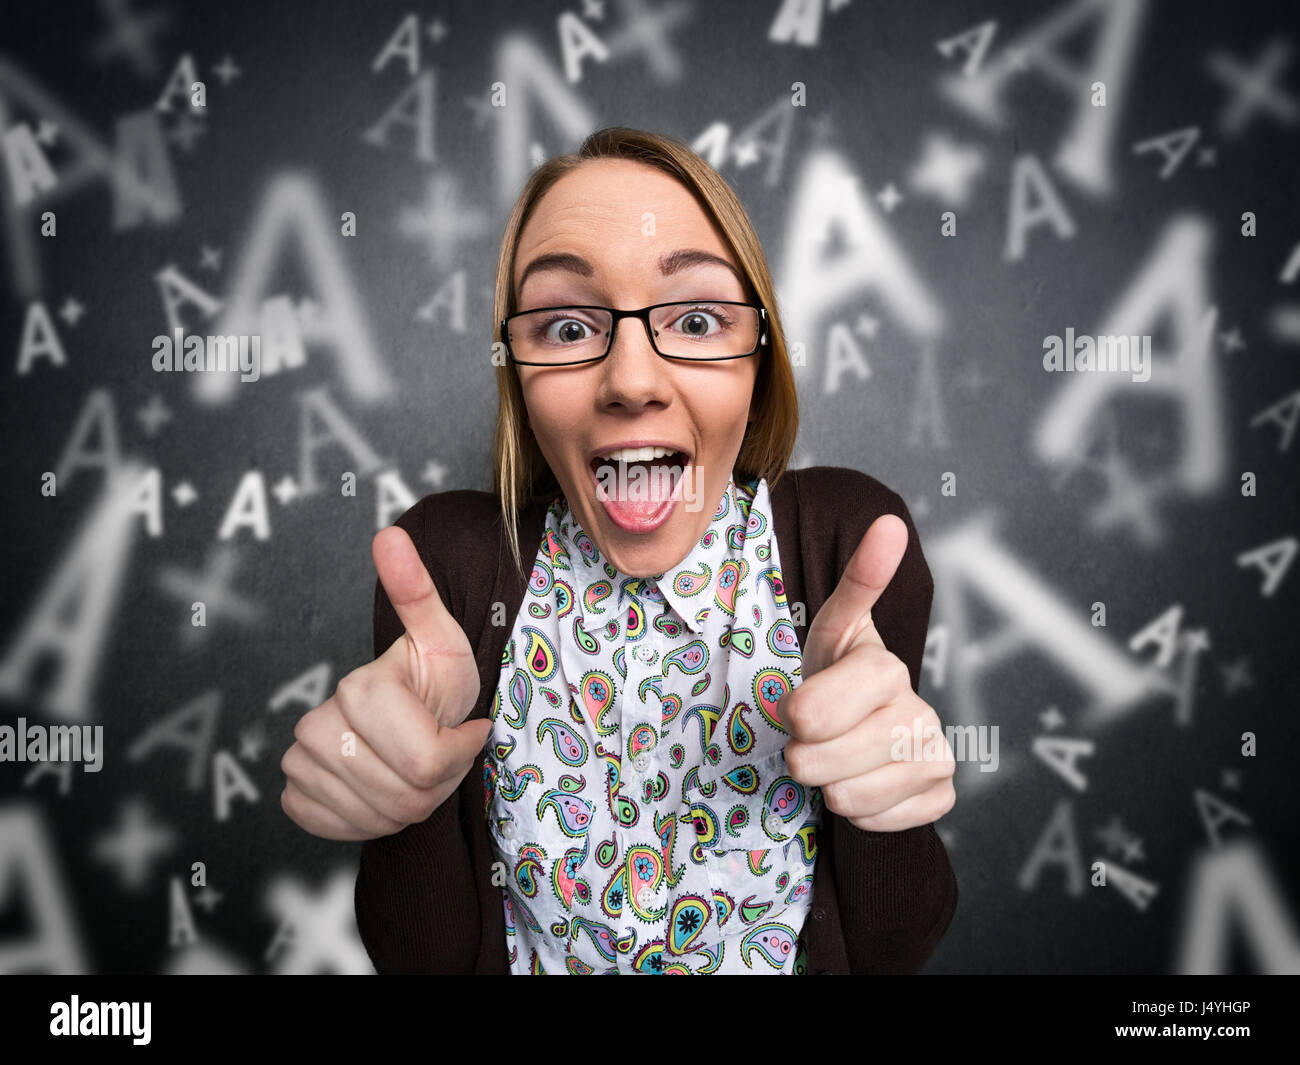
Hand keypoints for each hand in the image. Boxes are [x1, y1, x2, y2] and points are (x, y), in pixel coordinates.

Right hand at [280, 526, 490, 840]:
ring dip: (410, 803)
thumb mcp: (442, 638)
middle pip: (406, 796)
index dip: (459, 755)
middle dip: (439, 785)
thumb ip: (417, 591)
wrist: (402, 718)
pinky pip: (344, 828)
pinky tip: (382, 786)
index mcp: (360, 689)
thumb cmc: (432, 681)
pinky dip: (373, 819)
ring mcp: (299, 764)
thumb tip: (391, 533)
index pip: (428, 762)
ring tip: (414, 768)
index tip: (466, 730)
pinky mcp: (295, 798)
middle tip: (441, 754)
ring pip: (379, 818)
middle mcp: (316, 726)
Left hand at [779, 514, 955, 831]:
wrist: (858, 728)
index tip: (796, 709)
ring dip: (828, 784)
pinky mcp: (939, 797)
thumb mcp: (830, 629)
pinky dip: (857, 812)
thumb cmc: (834, 674)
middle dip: (803, 756)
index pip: (814, 711)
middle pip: (828, 761)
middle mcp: (920, 712)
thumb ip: (857, 582)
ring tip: (835, 758)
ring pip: (850, 797)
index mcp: (887, 668)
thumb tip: (891, 523)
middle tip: (809, 739)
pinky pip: (876, 823)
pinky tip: (863, 782)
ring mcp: (936, 756)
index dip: (797, 715)